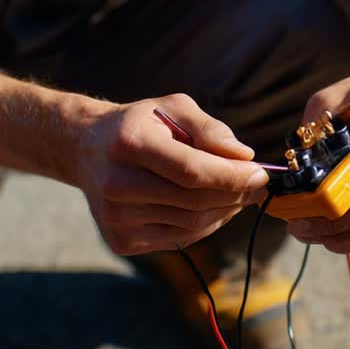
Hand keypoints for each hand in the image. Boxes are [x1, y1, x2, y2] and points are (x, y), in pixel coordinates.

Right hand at [61, 93, 267, 254]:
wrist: (87, 150)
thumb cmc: (140, 125)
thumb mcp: (173, 108)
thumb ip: (210, 130)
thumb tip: (245, 157)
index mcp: (130, 143)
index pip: (191, 170)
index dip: (232, 177)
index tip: (262, 174)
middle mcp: (117, 184)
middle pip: (194, 201)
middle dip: (235, 195)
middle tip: (257, 185)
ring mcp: (116, 218)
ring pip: (191, 224)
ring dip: (224, 211)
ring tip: (237, 194)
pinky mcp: (121, 241)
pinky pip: (180, 239)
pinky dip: (205, 225)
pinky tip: (212, 207)